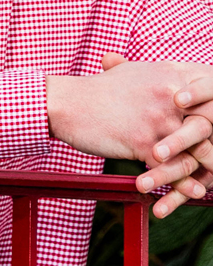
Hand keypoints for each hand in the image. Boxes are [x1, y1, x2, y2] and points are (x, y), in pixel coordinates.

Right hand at [48, 53, 212, 217]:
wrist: (66, 103)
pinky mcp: (144, 142)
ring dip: (208, 167)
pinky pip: (171, 167)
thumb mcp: (132, 73)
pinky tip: (196, 192)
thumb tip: (180, 90)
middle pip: (208, 124)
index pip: (208, 95)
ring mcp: (158, 120)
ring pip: (193, 149)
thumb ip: (160, 78)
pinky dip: (185, 184)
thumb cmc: (96, 91)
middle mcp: (170, 96)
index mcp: (170, 76)